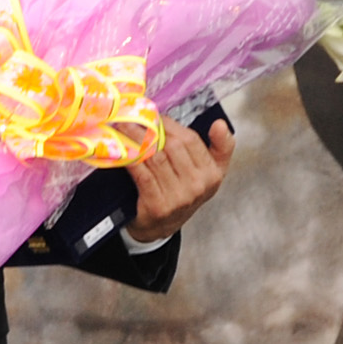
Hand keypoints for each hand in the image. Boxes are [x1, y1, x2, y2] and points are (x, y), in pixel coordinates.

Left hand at [130, 117, 234, 237]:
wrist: (161, 227)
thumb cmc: (183, 193)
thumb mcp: (208, 173)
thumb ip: (219, 148)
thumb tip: (219, 124)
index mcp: (214, 173)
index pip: (191, 140)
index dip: (171, 125)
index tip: (156, 116)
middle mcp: (200, 184)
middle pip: (174, 146)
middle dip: (151, 129)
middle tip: (133, 118)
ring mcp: (179, 196)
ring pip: (156, 157)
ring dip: (136, 139)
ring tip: (123, 127)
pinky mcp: (158, 205)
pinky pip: (142, 173)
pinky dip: (131, 158)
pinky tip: (122, 149)